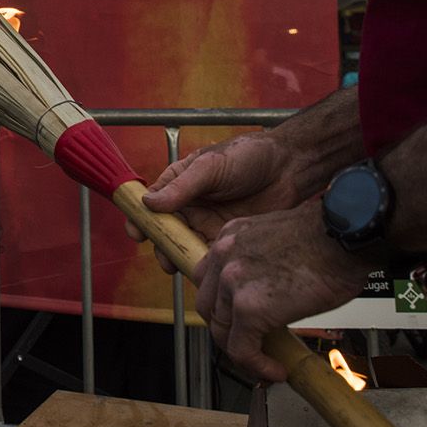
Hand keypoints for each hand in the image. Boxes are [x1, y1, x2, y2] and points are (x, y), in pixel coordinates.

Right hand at [125, 133, 302, 271]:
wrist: (289, 167)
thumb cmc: (247, 156)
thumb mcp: (210, 167)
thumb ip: (182, 186)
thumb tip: (149, 203)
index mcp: (179, 184)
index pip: (150, 204)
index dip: (140, 220)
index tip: (136, 234)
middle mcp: (190, 206)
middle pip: (166, 232)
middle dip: (162, 248)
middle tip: (166, 260)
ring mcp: (208, 224)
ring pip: (186, 248)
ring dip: (183, 259)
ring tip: (186, 268)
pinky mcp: (228, 239)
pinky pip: (211, 256)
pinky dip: (206, 265)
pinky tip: (208, 270)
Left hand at [192, 202, 370, 381]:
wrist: (344, 236)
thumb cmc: (327, 237)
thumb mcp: (279, 241)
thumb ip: (262, 264)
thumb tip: (269, 293)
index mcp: (230, 238)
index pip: (209, 280)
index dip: (222, 306)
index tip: (236, 322)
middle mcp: (224, 256)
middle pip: (208, 306)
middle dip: (227, 330)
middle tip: (249, 344)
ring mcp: (232, 282)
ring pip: (221, 331)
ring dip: (242, 351)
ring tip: (264, 361)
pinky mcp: (249, 308)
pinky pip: (241, 349)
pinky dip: (256, 365)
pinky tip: (275, 370)